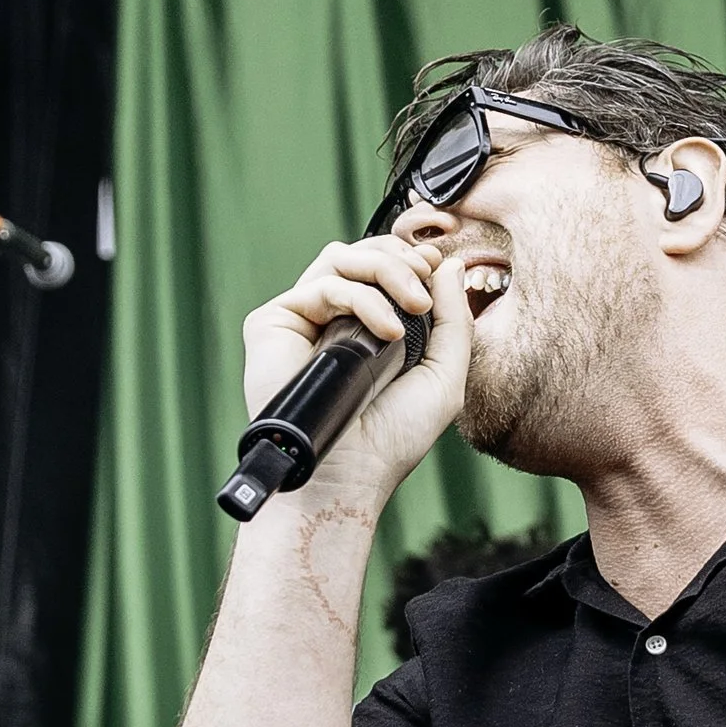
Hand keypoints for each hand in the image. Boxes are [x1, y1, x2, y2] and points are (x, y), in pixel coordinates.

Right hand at [238, 228, 474, 510]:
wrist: (351, 473)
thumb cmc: (394, 436)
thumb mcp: (444, 374)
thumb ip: (453, 319)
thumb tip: (452, 265)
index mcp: (365, 326)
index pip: (382, 268)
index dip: (410, 256)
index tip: (438, 264)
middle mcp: (330, 319)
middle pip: (361, 253)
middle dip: (401, 257)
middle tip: (427, 276)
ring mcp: (301, 320)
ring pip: (340, 259)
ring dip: (386, 270)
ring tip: (414, 305)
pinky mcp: (273, 324)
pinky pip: (322, 286)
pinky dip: (362, 300)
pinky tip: (389, 333)